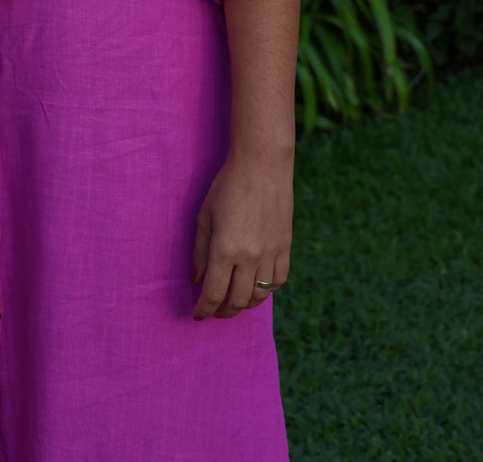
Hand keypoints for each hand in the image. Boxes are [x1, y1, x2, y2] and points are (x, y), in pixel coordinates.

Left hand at [191, 148, 292, 319]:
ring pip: (260, 295)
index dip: (204, 309)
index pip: (213, 293)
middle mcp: (249, 257)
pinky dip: (267, 290)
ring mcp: (271, 254)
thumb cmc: (227, 187)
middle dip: (223, 312)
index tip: (197, 315)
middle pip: (237, 300)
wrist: (262, 167)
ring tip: (233, 302)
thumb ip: (200, 252)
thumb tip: (197, 281)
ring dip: (245, 304)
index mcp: (225, 250)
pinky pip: (278, 281)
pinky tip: (256, 286)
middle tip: (214, 312)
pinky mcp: (286, 248)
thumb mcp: (205, 217)